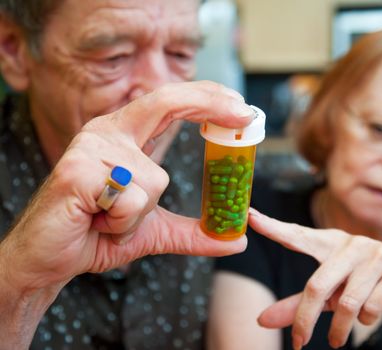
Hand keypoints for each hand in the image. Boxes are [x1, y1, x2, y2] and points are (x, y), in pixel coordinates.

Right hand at [0, 81, 252, 292]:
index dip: (208, 99)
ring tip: (109, 220)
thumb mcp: (155, 232)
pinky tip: (96, 222)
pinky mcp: (79, 170)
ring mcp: (92, 148)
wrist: (51, 259)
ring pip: (156, 180)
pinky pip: (132, 200)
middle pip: (166, 102)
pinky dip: (123, 224)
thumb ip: (195, 232)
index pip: (170, 103)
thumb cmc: (97, 235)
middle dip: (210, 104)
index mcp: (126, 136)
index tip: (243, 108)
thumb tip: (238, 241)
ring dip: (140, 216)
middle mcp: (108, 132)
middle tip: (245, 115)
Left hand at [248, 208, 381, 348]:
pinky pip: (373, 307)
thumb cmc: (358, 287)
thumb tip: (260, 320)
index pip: (298, 235)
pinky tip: (369, 317)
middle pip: (318, 284)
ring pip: (348, 302)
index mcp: (330, 243)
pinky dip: (366, 321)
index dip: (274, 227)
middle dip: (305, 319)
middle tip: (299, 342)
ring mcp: (378, 255)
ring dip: (339, 329)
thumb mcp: (327, 294)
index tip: (250, 217)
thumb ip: (296, 304)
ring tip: (335, 340)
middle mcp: (353, 244)